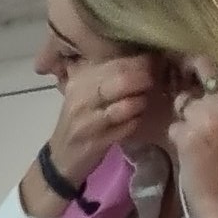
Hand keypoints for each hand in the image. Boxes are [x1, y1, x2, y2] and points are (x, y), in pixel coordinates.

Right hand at [20, 55, 156, 217]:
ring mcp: (87, 120)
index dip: (142, 61)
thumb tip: (145, 59)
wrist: (61, 159)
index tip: (156, 63)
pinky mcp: (95, 141)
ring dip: (142, 102)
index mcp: (80, 80)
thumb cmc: (81, 121)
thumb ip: (110, 75)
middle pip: (123, 79)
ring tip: (143, 103)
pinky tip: (136, 121)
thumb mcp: (87, 92)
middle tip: (155, 82)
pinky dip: (136, 122)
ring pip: (127, 104)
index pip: (117, 62)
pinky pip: (127, 127)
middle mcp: (81, 97)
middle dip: (145, 79)